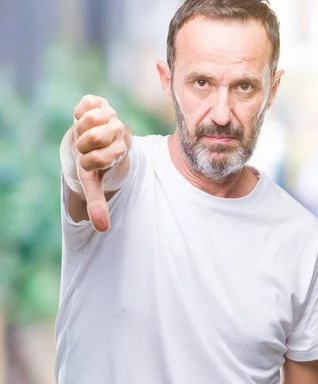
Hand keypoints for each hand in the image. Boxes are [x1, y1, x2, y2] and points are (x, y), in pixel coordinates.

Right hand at [72, 95, 129, 231]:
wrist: (97, 140)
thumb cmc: (94, 163)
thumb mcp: (94, 182)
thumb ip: (98, 203)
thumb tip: (103, 228)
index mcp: (119, 153)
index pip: (100, 158)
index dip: (89, 161)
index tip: (90, 163)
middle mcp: (119, 133)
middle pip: (95, 136)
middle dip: (84, 144)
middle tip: (88, 145)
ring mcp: (111, 116)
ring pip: (91, 119)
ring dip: (82, 128)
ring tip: (87, 132)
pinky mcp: (100, 103)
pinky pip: (86, 103)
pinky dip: (80, 111)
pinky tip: (85, 118)